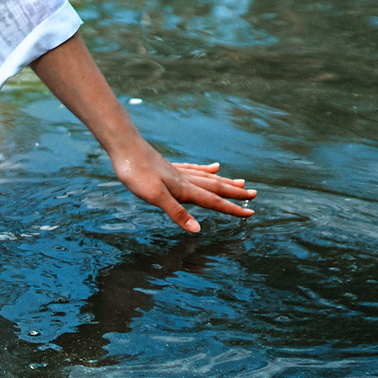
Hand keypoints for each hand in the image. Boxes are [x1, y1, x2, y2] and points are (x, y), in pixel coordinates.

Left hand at [112, 139, 255, 233]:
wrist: (124, 147)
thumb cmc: (136, 173)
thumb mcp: (154, 196)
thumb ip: (177, 213)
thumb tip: (199, 229)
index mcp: (184, 189)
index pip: (213, 202)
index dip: (232, 209)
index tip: (251, 213)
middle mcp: (185, 179)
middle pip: (215, 188)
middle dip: (235, 194)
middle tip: (254, 195)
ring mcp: (177, 172)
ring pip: (208, 178)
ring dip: (225, 183)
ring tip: (241, 182)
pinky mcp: (169, 167)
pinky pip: (194, 170)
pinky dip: (207, 170)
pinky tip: (214, 167)